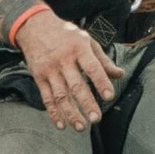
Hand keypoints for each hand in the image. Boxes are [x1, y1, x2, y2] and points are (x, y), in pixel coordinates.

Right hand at [17, 9, 124, 130]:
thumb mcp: (86, 40)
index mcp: (79, 49)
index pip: (92, 67)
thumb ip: (103, 60)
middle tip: (97, 119)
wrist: (34, 27)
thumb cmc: (65, 34)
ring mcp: (50, 70)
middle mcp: (63, 60)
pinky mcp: (39, 78)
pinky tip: (61, 125)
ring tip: (82, 127)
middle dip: (86, 103)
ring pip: (60, 96)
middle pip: (76, 85)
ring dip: (70, 113)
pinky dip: (53, 113)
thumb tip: (120, 75)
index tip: (110, 96)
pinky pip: (46, 98)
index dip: (101, 82)